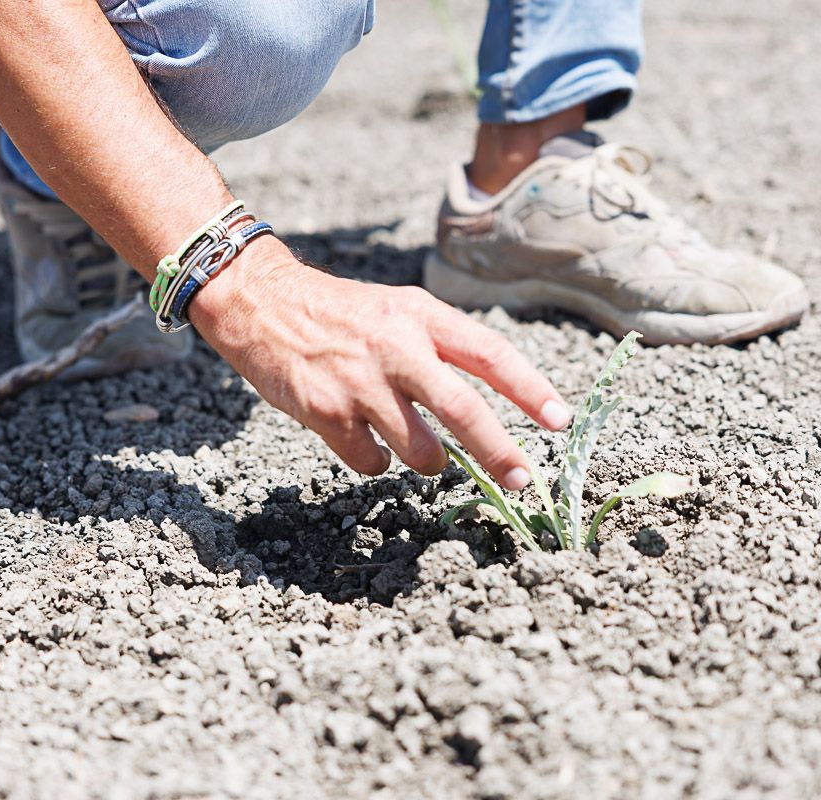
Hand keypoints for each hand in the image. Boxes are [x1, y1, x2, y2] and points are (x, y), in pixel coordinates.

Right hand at [188, 239, 570, 489]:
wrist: (260, 302)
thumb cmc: (341, 314)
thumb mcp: (398, 310)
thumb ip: (442, 348)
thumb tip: (493, 400)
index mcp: (420, 316)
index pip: (489, 353)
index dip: (530, 389)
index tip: (561, 420)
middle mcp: (395, 346)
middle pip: (462, 409)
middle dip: (498, 451)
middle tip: (521, 480)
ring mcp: (359, 382)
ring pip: (420, 450)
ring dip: (427, 462)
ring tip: (413, 446)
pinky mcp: (325, 412)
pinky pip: (372, 463)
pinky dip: (375, 461)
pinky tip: (359, 436)